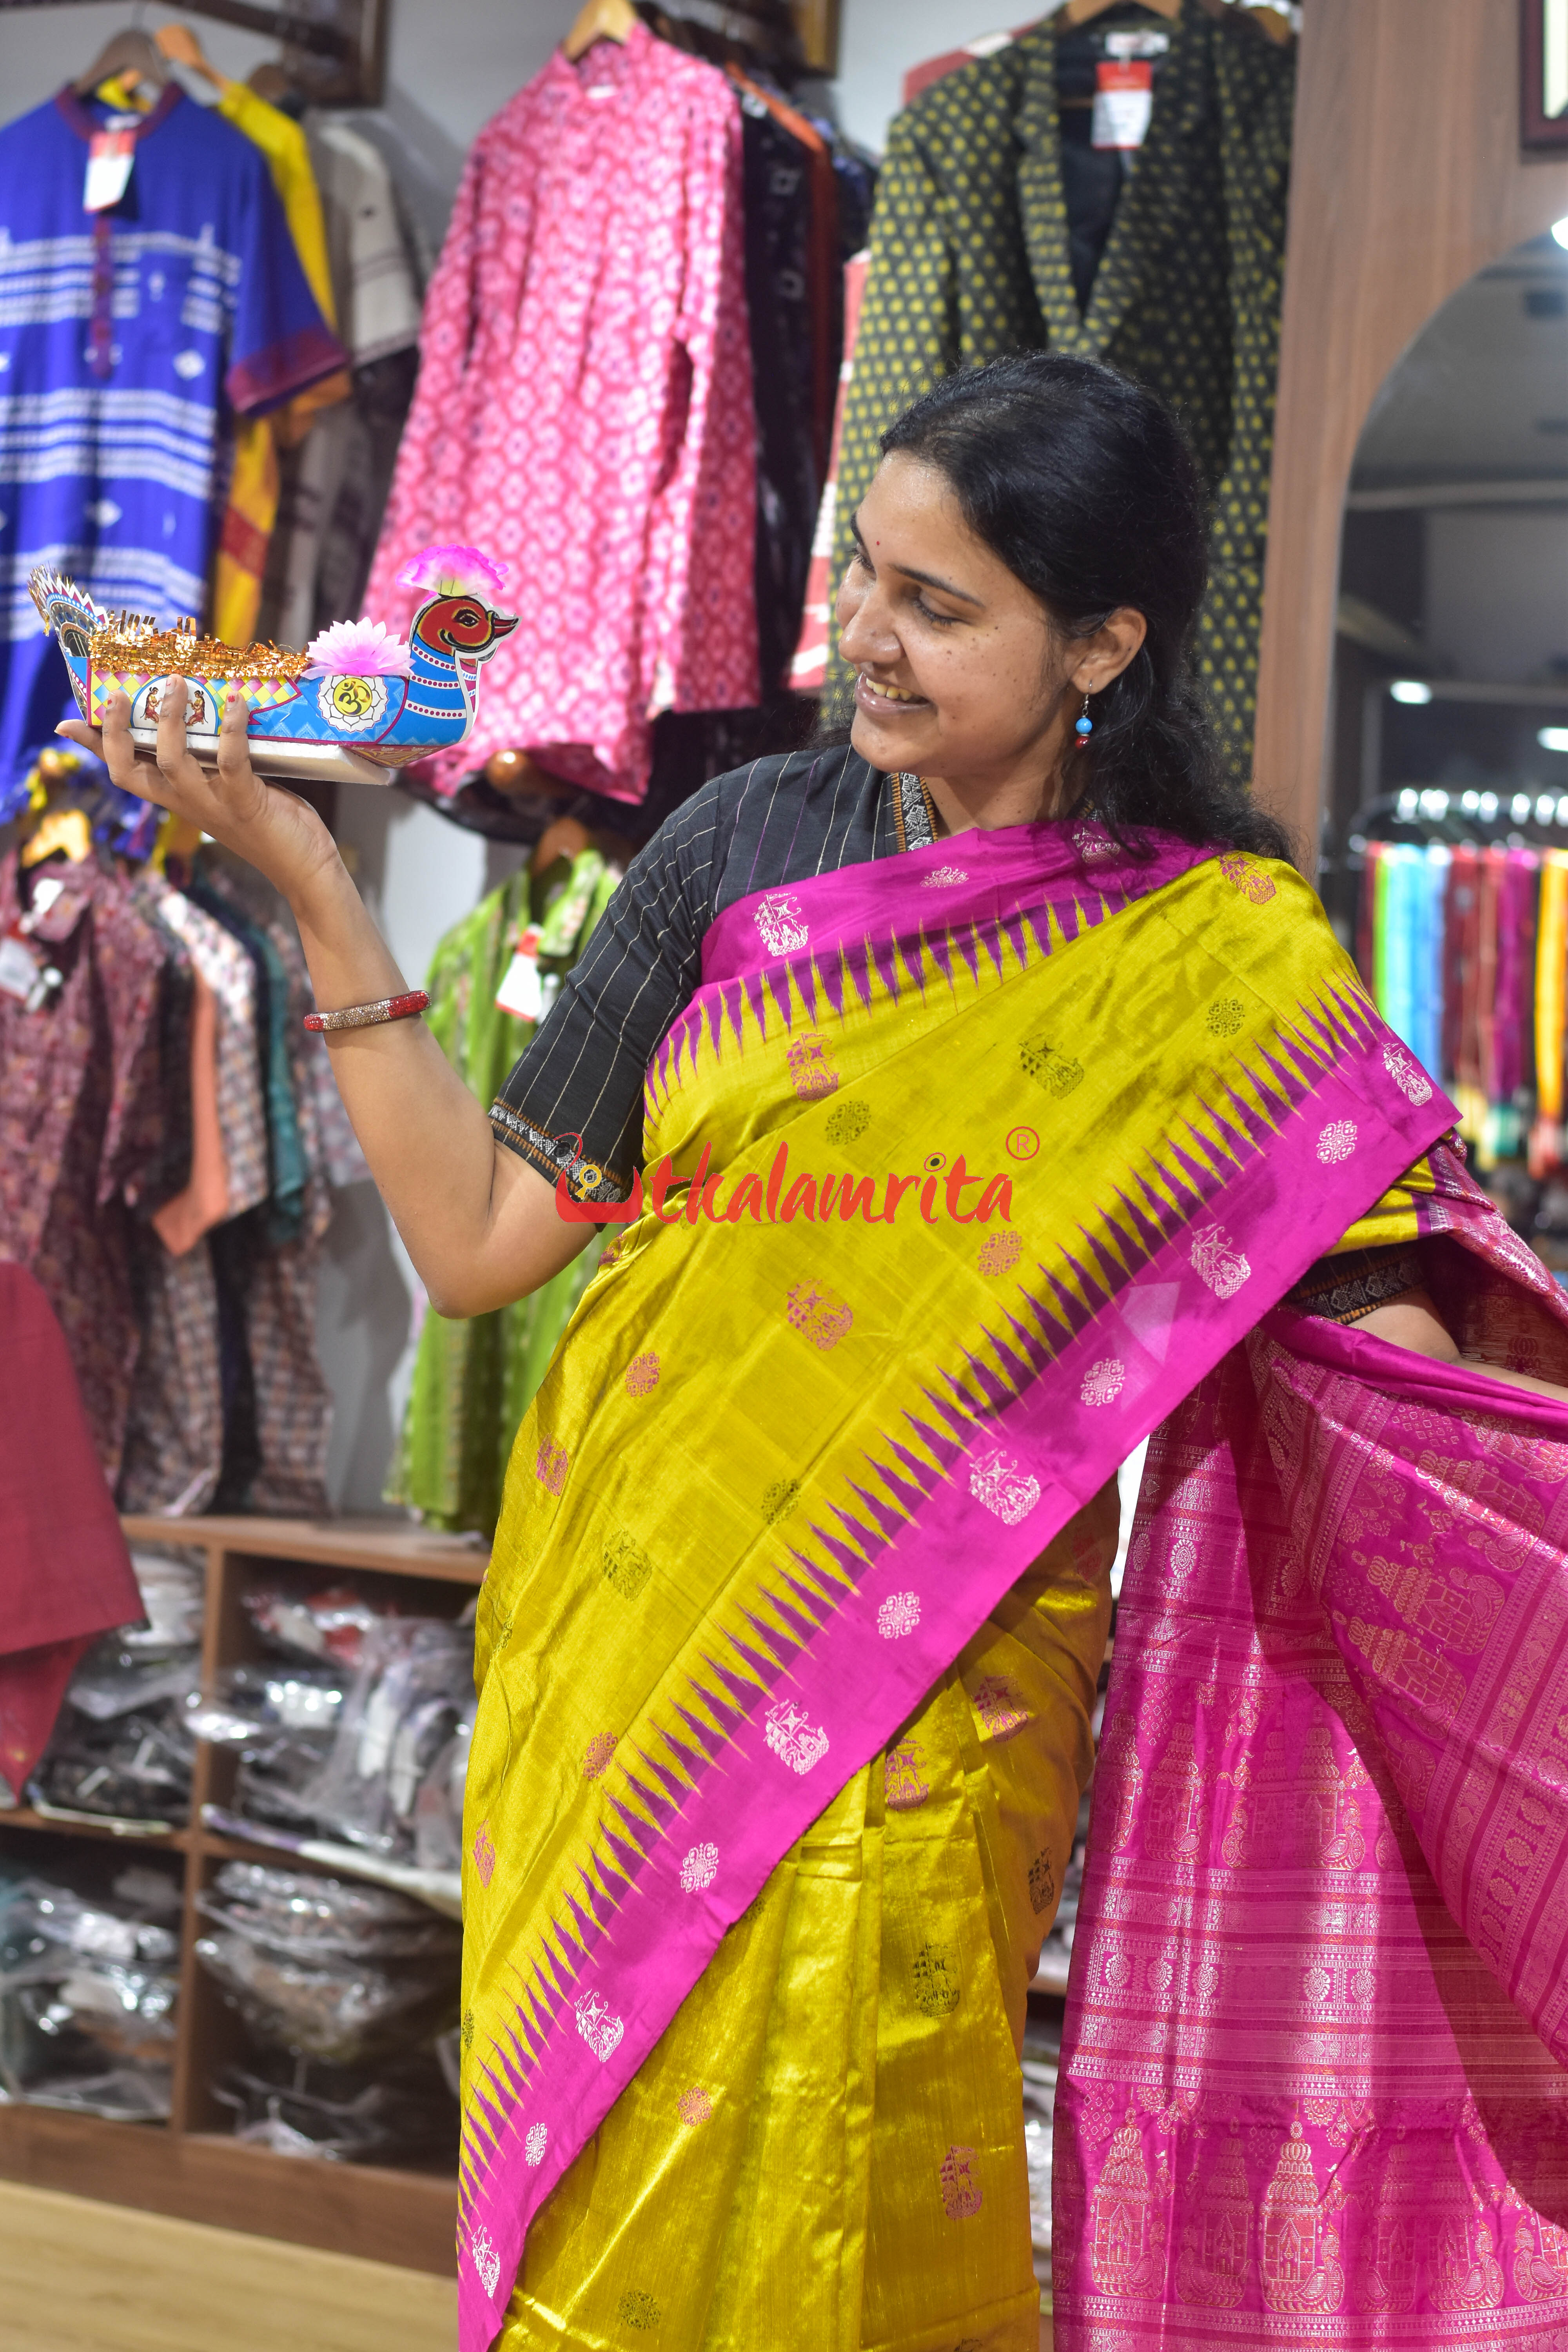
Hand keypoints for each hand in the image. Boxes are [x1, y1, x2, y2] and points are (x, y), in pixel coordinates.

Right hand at [57, 678, 339, 905]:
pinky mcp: (244, 803)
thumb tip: (213, 718)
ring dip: (171, 719)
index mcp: (177, 799)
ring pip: (171, 760)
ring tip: (178, 682)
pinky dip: (231, 728)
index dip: (94, 748)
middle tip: (120, 693)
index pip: (124, 773)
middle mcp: (186, 802)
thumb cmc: (271, 824)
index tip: (67, 722)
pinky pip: (230, 760)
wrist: (305, 868)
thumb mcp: (231, 789)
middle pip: (128, 769)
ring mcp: (212, 804)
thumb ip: (214, 762)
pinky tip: (236, 701)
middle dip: (116, 731)